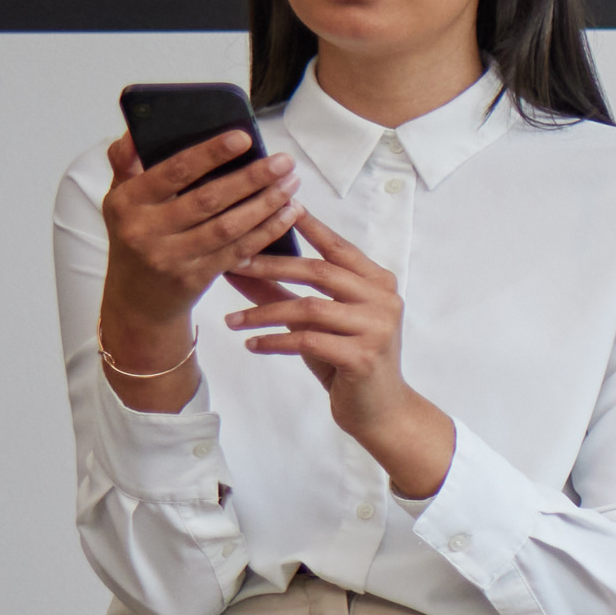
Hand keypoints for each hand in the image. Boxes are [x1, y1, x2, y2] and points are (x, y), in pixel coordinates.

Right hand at [93, 129, 304, 403]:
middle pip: (209, 199)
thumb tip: (135, 133)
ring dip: (266, 204)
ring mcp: (172, 257)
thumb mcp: (119, 200)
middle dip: (251, 178)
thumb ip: (126, 165)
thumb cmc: (134, 236)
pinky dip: (267, 231)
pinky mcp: (196, 278)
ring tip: (291, 183)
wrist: (136, 300)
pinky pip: (239, 250)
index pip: (173, 172)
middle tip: (284, 161)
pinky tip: (289, 213)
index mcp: (127, 202)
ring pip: (229, 227)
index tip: (244, 137)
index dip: (210, 154)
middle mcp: (146, 230)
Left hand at [221, 212, 454, 495]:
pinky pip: (308, 341)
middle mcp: (384, 300)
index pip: (338, 248)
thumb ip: (282, 292)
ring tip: (231, 320)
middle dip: (271, 266)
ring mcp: (378, 328)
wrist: (381, 410)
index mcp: (378, 284)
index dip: (309, 226)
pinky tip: (252, 344)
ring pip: (309, 308)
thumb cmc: (348, 361)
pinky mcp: (363, 357)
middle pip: (320, 272)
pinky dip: (275, 341)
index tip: (279, 203)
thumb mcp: (315, 322)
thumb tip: (239, 267)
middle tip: (233, 264)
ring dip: (264, 312)